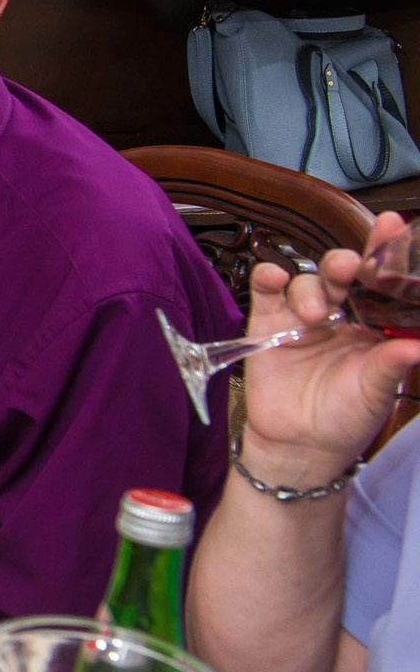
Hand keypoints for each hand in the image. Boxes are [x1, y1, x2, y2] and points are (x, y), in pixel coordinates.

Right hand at [237, 213, 419, 486]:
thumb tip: (417, 345)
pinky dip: (270, 278)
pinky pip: (266, 289)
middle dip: (345, 263)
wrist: (299, 444)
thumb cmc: (346, 416)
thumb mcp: (376, 391)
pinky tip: (275, 279)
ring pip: (307, 280)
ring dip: (310, 288)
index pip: (381, 283)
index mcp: (374, 325)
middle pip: (342, 274)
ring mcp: (301, 316)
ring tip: (313, 315)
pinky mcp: (266, 322)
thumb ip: (393, 363)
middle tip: (349, 267)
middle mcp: (341, 314)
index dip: (385, 254)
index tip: (394, 227)